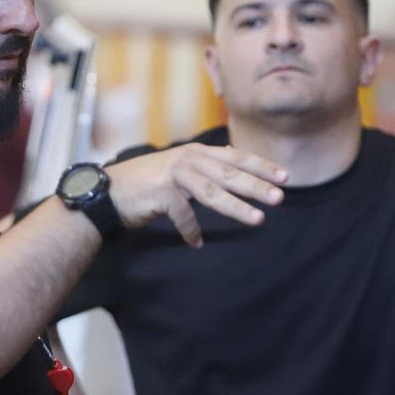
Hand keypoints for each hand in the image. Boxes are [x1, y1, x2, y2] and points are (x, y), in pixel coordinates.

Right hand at [106, 144, 286, 246]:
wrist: (109, 191)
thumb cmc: (147, 183)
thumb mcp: (179, 167)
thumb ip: (205, 163)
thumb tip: (233, 156)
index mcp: (196, 152)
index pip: (236, 157)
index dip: (261, 166)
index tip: (285, 177)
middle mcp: (188, 158)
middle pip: (229, 173)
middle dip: (256, 186)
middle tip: (280, 197)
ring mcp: (173, 173)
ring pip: (212, 192)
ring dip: (236, 207)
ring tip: (258, 219)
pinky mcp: (160, 190)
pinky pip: (183, 214)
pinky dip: (191, 230)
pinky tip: (197, 243)